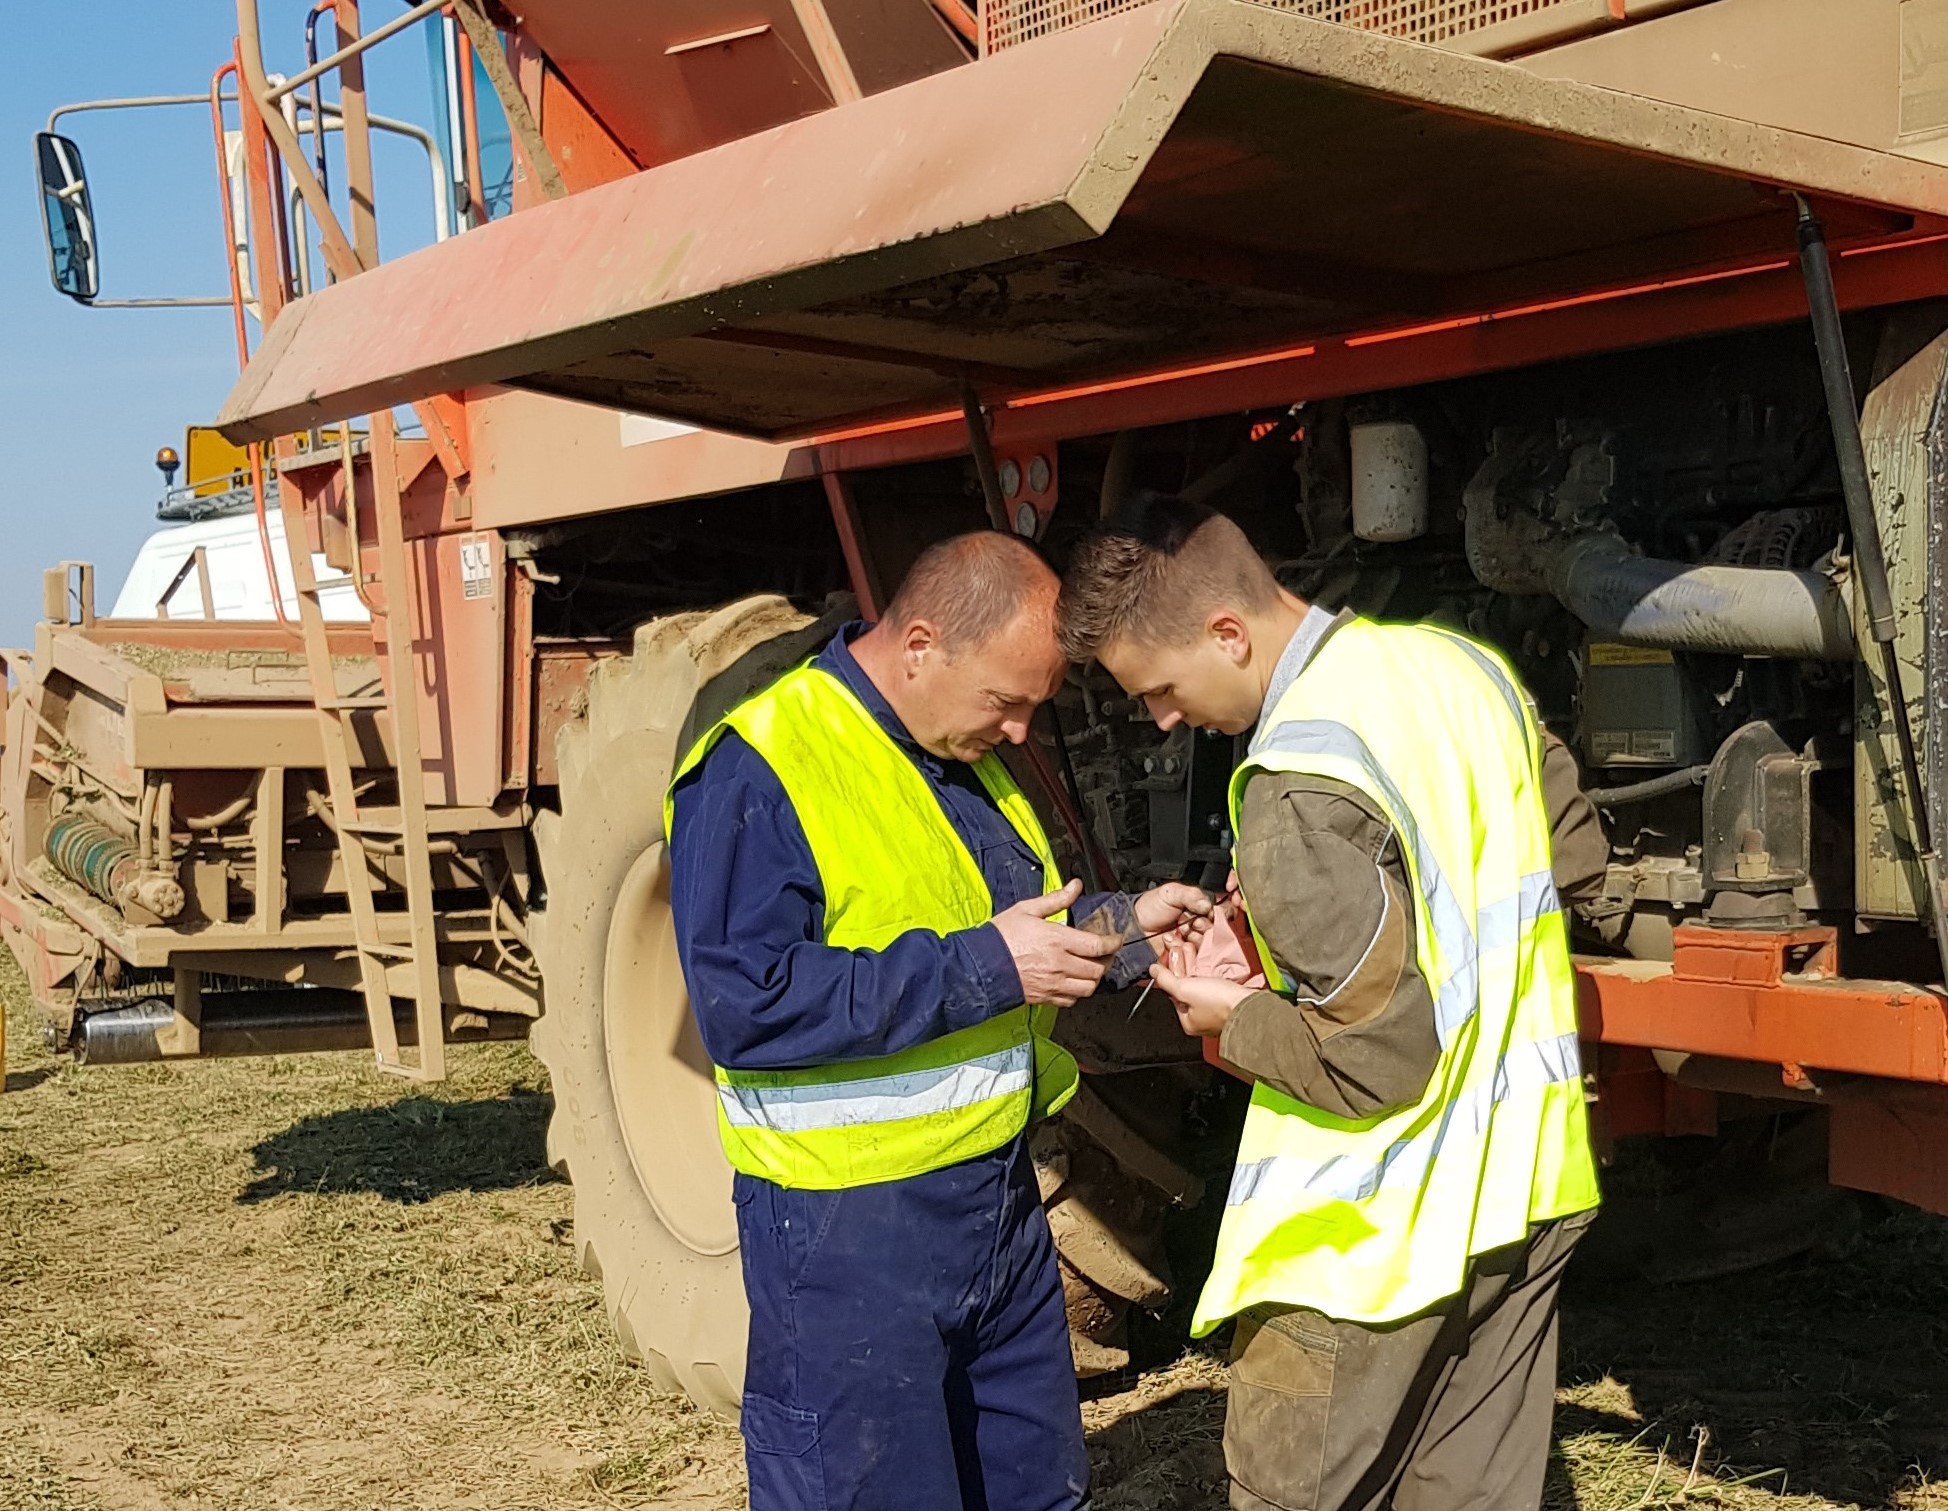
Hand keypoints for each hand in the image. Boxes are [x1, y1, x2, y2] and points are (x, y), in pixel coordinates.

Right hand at [991, 879, 1119, 1007]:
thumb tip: (1075, 886)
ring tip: (1090, 967)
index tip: (1115, 939)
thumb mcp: (1027, 909)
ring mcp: (1053, 984)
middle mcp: (1059, 964)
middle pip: (1098, 969)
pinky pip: (1072, 1000)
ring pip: (1088, 988)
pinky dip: (1077, 992)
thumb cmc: (1001, 937)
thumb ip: (1056, 899)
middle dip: (1106, 960)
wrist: (981, 965)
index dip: (1112, 943)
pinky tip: (1072, 980)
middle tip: (1104, 952)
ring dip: (1094, 977)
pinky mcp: (1046, 997)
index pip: (1097, 945)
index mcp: (1057, 940)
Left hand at [1132, 881, 1214, 954]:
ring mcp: (1194, 946)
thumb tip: (1208, 905)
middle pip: (1217, 932)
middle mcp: (1201, 929)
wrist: (1132, 926)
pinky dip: (1185, 950)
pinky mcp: (1186, 960)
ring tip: (1180, 932)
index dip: (1217, 914)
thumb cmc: (1149, 908)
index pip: (1222, 914)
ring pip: (1208, 946)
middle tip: (1190, 922)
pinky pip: (1195, 960)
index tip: (1206, 912)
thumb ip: (1192, 895)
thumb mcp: (1171, 892)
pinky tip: (1174, 943)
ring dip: (1195, 938)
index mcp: (1201, 911)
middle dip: (1204, 926)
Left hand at [1148, 948, 1251, 1037]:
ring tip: (1192, 949)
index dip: (1170, 972)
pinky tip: (1210, 961)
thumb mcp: (1185, 989)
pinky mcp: (1231, 1001)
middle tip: (1180, 949)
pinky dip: (1211, 971)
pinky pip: (1216, 984)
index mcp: (1188, 1021)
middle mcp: (1202, 1019)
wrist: (1250, 1005)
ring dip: (1196, 965)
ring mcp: (1217, 1010)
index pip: (1173, 994)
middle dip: (1183, 965)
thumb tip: (1154, 972)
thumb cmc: (1220, 1005)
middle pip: (1187, 988)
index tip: (1170, 956)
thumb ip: (1167, 980)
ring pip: (1201, 984)